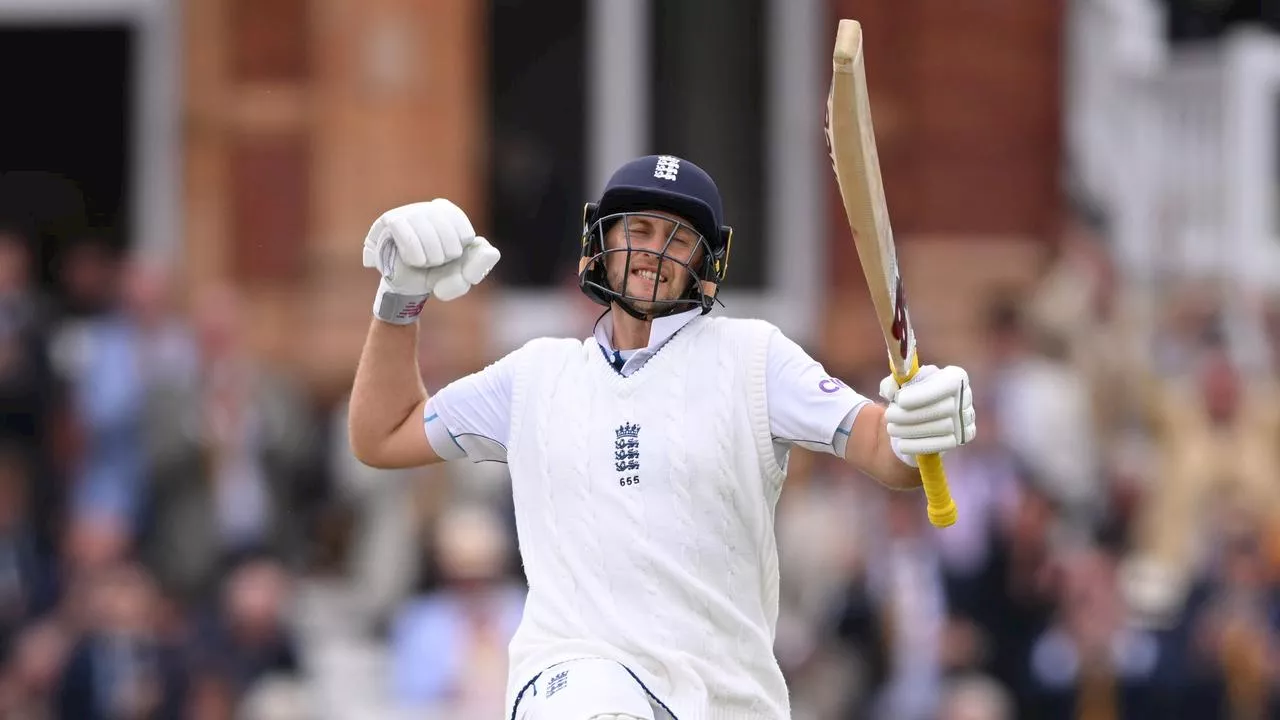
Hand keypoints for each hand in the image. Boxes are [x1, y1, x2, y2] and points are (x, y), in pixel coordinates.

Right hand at [362, 199, 500, 322]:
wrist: (407, 286)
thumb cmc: (437, 275)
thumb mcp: (463, 276)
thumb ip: (480, 265)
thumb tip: (492, 252)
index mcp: (452, 214)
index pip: (464, 234)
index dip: (458, 254)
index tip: (451, 259)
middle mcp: (430, 207)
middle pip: (446, 232)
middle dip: (443, 256)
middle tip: (436, 263)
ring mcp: (409, 211)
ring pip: (426, 232)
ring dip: (429, 257)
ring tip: (424, 262)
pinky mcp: (389, 220)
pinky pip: (407, 235)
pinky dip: (414, 255)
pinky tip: (413, 261)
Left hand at [879, 365, 975, 466]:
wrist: (918, 418)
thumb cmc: (909, 395)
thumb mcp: (898, 386)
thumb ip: (891, 383)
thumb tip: (891, 390)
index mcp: (954, 376)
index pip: (948, 384)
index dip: (923, 394)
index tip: (899, 400)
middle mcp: (965, 396)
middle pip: (943, 409)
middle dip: (910, 414)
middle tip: (889, 416)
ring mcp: (967, 418)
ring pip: (942, 428)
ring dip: (911, 430)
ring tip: (892, 429)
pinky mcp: (963, 437)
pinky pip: (944, 444)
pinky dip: (919, 445)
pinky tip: (902, 444)